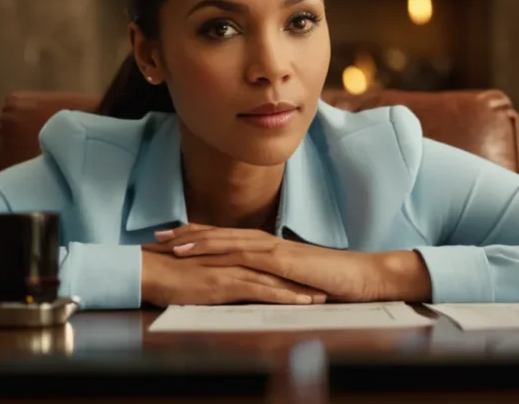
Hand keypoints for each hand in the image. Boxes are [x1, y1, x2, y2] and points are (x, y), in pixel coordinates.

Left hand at [144, 224, 425, 302]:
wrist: (362, 277)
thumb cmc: (331, 281)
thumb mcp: (294, 280)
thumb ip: (273, 277)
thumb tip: (253, 283)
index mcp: (267, 246)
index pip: (225, 238)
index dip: (196, 236)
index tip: (169, 238)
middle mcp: (266, 242)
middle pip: (218, 234)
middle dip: (186, 234)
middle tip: (156, 236)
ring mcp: (273, 249)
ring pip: (227, 241)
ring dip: (196, 242)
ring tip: (170, 245)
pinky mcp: (282, 261)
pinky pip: (246, 255)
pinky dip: (220, 253)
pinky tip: (203, 257)